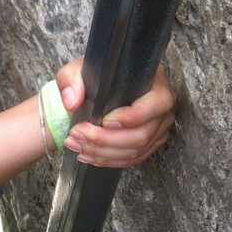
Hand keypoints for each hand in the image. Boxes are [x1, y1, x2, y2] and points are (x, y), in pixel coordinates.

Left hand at [56, 59, 174, 167]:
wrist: (93, 94)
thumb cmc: (93, 79)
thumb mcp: (77, 71)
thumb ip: (70, 80)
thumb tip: (73, 102)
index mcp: (155, 81)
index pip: (158, 101)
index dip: (134, 116)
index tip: (105, 121)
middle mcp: (161, 106)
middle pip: (143, 133)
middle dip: (107, 139)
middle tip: (80, 135)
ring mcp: (158, 127)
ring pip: (137, 150)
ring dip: (104, 152)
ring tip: (79, 146)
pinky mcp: (149, 143)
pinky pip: (133, 158)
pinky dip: (109, 160)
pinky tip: (90, 156)